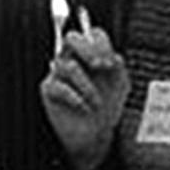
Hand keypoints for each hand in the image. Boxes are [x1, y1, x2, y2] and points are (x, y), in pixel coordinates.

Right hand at [41, 9, 128, 169]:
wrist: (95, 136)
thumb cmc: (105, 108)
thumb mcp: (120, 85)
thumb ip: (119, 67)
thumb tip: (113, 56)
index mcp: (92, 55)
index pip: (91, 34)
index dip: (100, 43)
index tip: (110, 62)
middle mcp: (74, 59)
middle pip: (71, 37)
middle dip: (88, 49)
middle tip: (101, 66)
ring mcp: (59, 74)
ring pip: (68, 65)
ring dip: (88, 86)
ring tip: (96, 102)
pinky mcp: (49, 90)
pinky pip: (59, 86)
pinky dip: (76, 99)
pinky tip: (84, 108)